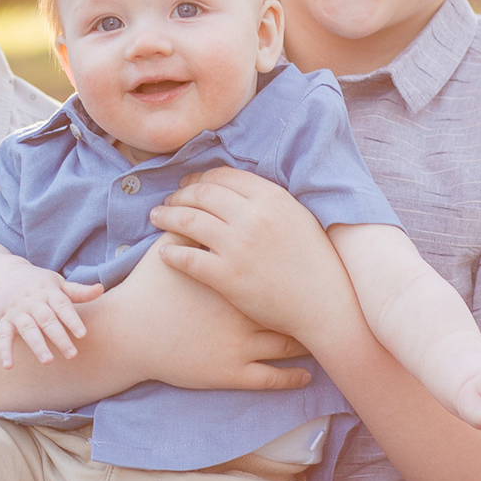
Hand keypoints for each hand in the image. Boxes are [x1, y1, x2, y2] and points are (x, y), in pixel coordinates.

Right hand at [0, 263, 103, 366]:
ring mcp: (17, 312)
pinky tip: (8, 366)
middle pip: (46, 320)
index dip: (72, 320)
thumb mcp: (57, 283)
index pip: (62, 306)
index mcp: (48, 292)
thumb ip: (78, 291)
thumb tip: (101, 289)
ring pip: (27, 329)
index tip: (82, 334)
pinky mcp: (3, 321)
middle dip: (59, 337)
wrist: (3, 275)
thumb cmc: (38, 283)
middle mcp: (33, 302)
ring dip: (37, 345)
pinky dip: (5, 351)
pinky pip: (3, 336)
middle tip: (72, 354)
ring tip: (48, 361)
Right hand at [108, 237, 312, 391]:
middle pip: (290, 303)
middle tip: (327, 297)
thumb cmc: (149, 291)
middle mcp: (245, 310)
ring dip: (308, 341)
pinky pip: (273, 378)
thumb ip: (190, 228)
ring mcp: (242, 344)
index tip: (308, 264)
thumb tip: (201, 203)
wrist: (132, 335)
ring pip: (289, 344)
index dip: (294, 264)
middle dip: (310, 301)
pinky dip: (294, 377)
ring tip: (322, 336)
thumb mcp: (169, 252)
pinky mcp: (234, 373)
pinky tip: (308, 374)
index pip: (276, 266)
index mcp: (235, 277)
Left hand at [148, 166, 357, 342]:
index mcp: (271, 197)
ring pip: (188, 220)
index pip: (222, 176)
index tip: (188, 185)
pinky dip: (171, 253)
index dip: (200, 179)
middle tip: (168, 201)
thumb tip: (233, 188)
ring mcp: (239, 247)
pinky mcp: (228, 277)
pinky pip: (188, 258)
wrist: (324, 304)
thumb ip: (266, 200)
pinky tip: (164, 253)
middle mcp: (253, 217)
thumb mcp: (296, 217)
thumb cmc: (313, 262)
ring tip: (157, 217)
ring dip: (167, 216)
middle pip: (201, 194)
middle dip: (179, 195)